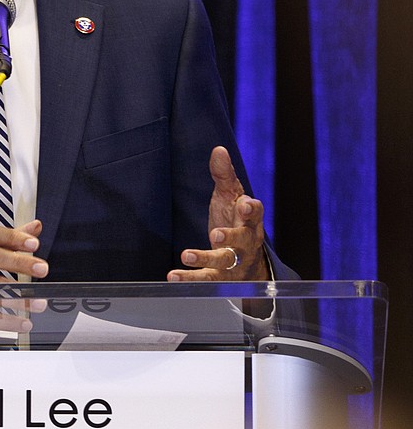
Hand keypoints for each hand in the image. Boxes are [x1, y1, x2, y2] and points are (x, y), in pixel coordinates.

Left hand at [168, 146, 269, 281]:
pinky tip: (173, 276)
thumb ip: (224, 175)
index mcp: (250, 220)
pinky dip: (189, 278)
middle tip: (216, 234)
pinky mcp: (220, 277)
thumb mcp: (230, 197)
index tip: (244, 204)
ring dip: (206, 258)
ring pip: (224, 262)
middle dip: (231, 237)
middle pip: (243, 240)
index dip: (251, 209)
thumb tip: (218, 149)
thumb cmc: (236, 221)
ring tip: (186, 254)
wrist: (246, 261)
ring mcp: (234, 262)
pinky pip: (206, 279)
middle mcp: (246, 242)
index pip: (256, 213)